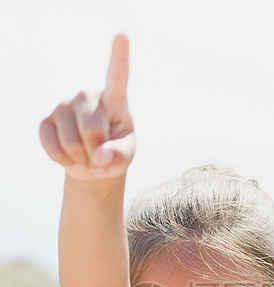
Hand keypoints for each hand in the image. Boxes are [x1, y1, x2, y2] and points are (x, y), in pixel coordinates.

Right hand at [39, 34, 134, 180]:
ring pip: (71, 143)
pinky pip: (53, 148)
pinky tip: (71, 157)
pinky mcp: (47, 121)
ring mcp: (64, 107)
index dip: (119, 57)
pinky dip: (64, 161)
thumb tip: (100, 156)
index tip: (123, 35)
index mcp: (114, 100)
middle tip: (101, 157)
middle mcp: (87, 97)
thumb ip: (119, 156)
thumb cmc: (114, 153)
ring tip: (87, 157)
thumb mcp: (125, 156)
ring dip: (82, 160)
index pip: (117, 77)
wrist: (92, 163)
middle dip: (98, 153)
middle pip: (93, 130)